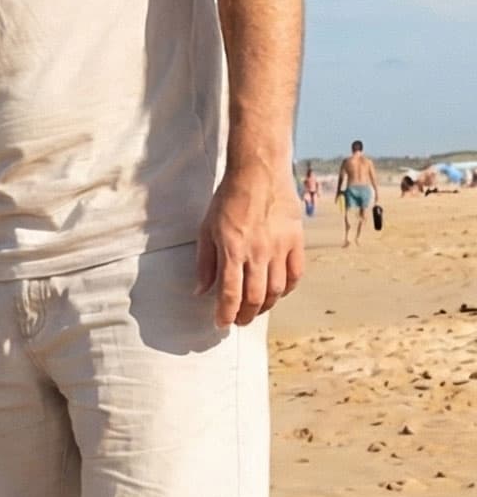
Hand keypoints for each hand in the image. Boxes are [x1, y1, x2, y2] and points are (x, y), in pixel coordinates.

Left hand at [197, 166, 305, 327]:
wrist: (259, 172)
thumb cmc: (228, 199)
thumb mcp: (206, 230)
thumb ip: (205, 263)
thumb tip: (200, 291)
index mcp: (232, 250)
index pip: (230, 294)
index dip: (225, 314)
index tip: (221, 323)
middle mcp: (258, 252)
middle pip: (255, 297)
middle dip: (246, 315)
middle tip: (239, 321)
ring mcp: (280, 247)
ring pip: (277, 290)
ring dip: (266, 306)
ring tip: (256, 310)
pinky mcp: (296, 240)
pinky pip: (296, 273)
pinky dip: (287, 288)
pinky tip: (278, 292)